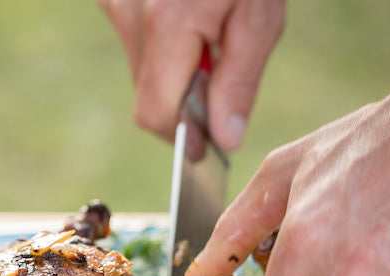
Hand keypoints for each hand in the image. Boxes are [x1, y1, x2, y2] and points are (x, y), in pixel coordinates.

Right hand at [98, 0, 284, 151]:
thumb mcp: (260, 14)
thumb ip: (239, 81)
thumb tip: (225, 140)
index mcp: (168, 24)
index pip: (155, 114)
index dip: (181, 137)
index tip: (205, 148)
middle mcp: (129, 12)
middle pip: (146, 94)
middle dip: (183, 103)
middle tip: (220, 82)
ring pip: (141, 67)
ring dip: (173, 70)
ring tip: (209, 33)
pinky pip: (135, 36)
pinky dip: (162, 42)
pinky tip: (189, 15)